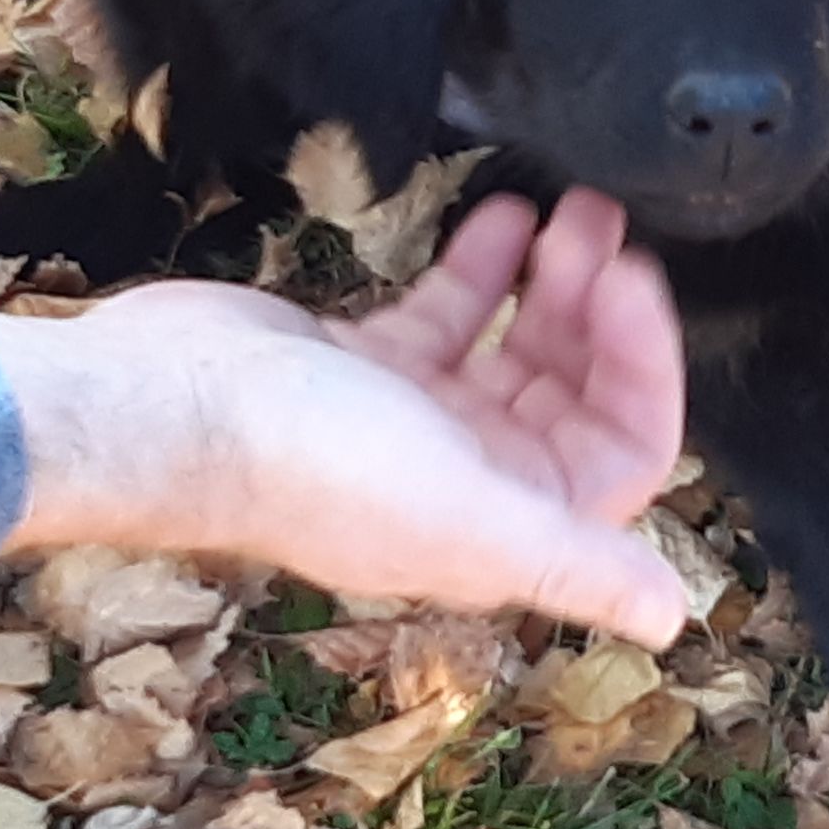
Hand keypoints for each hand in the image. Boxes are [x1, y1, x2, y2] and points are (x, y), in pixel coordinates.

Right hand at [0, 190, 689, 648]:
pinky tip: (502, 217)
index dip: (645, 368)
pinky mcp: (373, 365)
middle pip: (577, 389)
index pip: (626, 450)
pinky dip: (483, 268)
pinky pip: (454, 313)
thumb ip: (571, 562)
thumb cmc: (306, 465)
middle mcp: (474, 476)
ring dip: (552, 280)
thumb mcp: (461, 515)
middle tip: (601, 226)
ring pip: (521, 345)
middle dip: (600, 309)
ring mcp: (421, 417)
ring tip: (570, 209)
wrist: (158, 405)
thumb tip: (670, 619)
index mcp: (508, 521)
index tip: (632, 283)